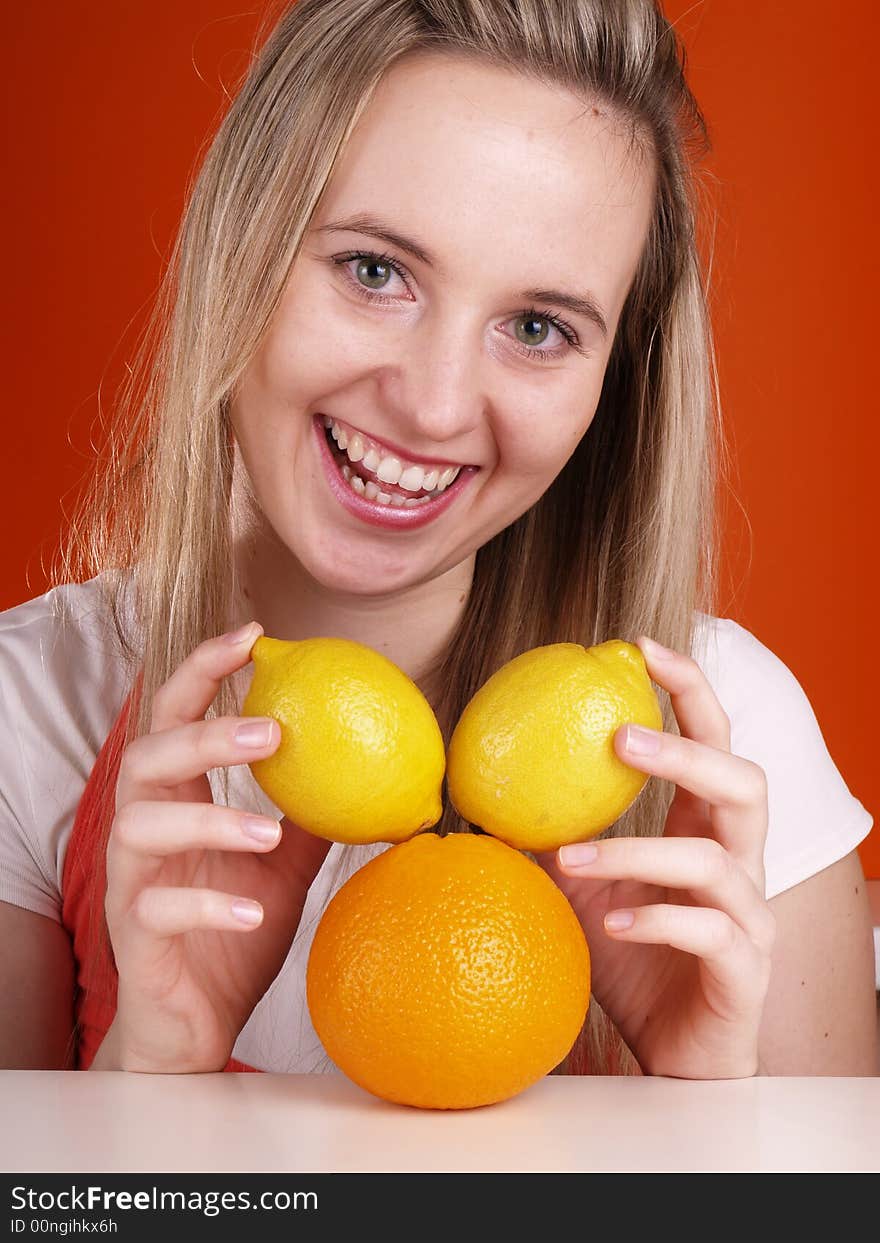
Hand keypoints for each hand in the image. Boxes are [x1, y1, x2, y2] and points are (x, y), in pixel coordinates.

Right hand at [102, 624, 330, 1072]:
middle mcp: (143, 830)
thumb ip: (309, 815)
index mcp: (176, 800)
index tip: (254, 636)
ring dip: (209, 819)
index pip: (175, 716)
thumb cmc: (233, 932)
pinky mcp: (135, 936)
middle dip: (203, 734)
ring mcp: (132, 882)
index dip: (205, 670)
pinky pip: (157, 908)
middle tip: (270, 731)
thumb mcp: (282, 866)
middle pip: (146, 758)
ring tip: (269, 830)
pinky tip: (252, 908)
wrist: (196, 1025)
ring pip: (139, 826)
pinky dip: (207, 902)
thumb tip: (376, 768)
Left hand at [535, 636, 774, 1078]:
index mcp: (707, 829)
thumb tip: (476, 788)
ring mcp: (750, 916)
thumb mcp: (580, 889)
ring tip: (571, 857)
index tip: (640, 646)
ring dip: (637, 851)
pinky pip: (712, 932)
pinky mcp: (746, 970)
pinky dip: (658, 920)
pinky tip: (611, 924)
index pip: (715, 741)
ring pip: (715, 859)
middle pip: (744, 782)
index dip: (688, 690)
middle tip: (617, 739)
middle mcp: (741, 862)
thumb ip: (550, 836)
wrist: (673, 1055)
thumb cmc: (631, 959)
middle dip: (685, 751)